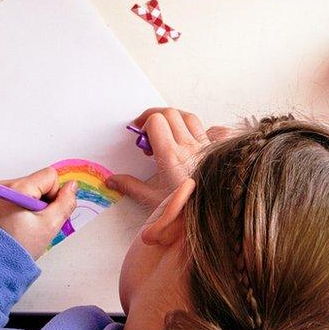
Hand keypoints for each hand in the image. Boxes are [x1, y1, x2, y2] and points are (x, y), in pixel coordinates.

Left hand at [0, 167, 77, 259]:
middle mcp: (4, 185)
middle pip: (38, 182)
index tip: (46, 213)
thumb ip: (65, 202)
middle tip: (37, 222)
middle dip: (43, 200)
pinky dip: (22, 207)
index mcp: (17, 188)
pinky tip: (18, 222)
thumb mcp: (50, 225)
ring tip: (27, 224)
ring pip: (29, 189)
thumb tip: (72, 185)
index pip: (49, 176)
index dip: (55, 194)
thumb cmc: (21, 245)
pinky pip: (17, 195)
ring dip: (34, 204)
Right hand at [108, 107, 233, 207]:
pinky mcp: (215, 151)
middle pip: (171, 114)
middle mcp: (188, 147)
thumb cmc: (185, 209)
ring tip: (167, 131)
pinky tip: (192, 139)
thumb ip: (131, 187)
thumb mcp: (153, 199)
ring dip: (176, 119)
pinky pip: (212, 129)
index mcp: (171, 156)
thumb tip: (113, 181)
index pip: (156, 121)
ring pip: (189, 118)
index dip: (144, 123)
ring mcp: (204, 147)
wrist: (212, 215)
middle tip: (147, 131)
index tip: (139, 134)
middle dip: (155, 116)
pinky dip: (200, 129)